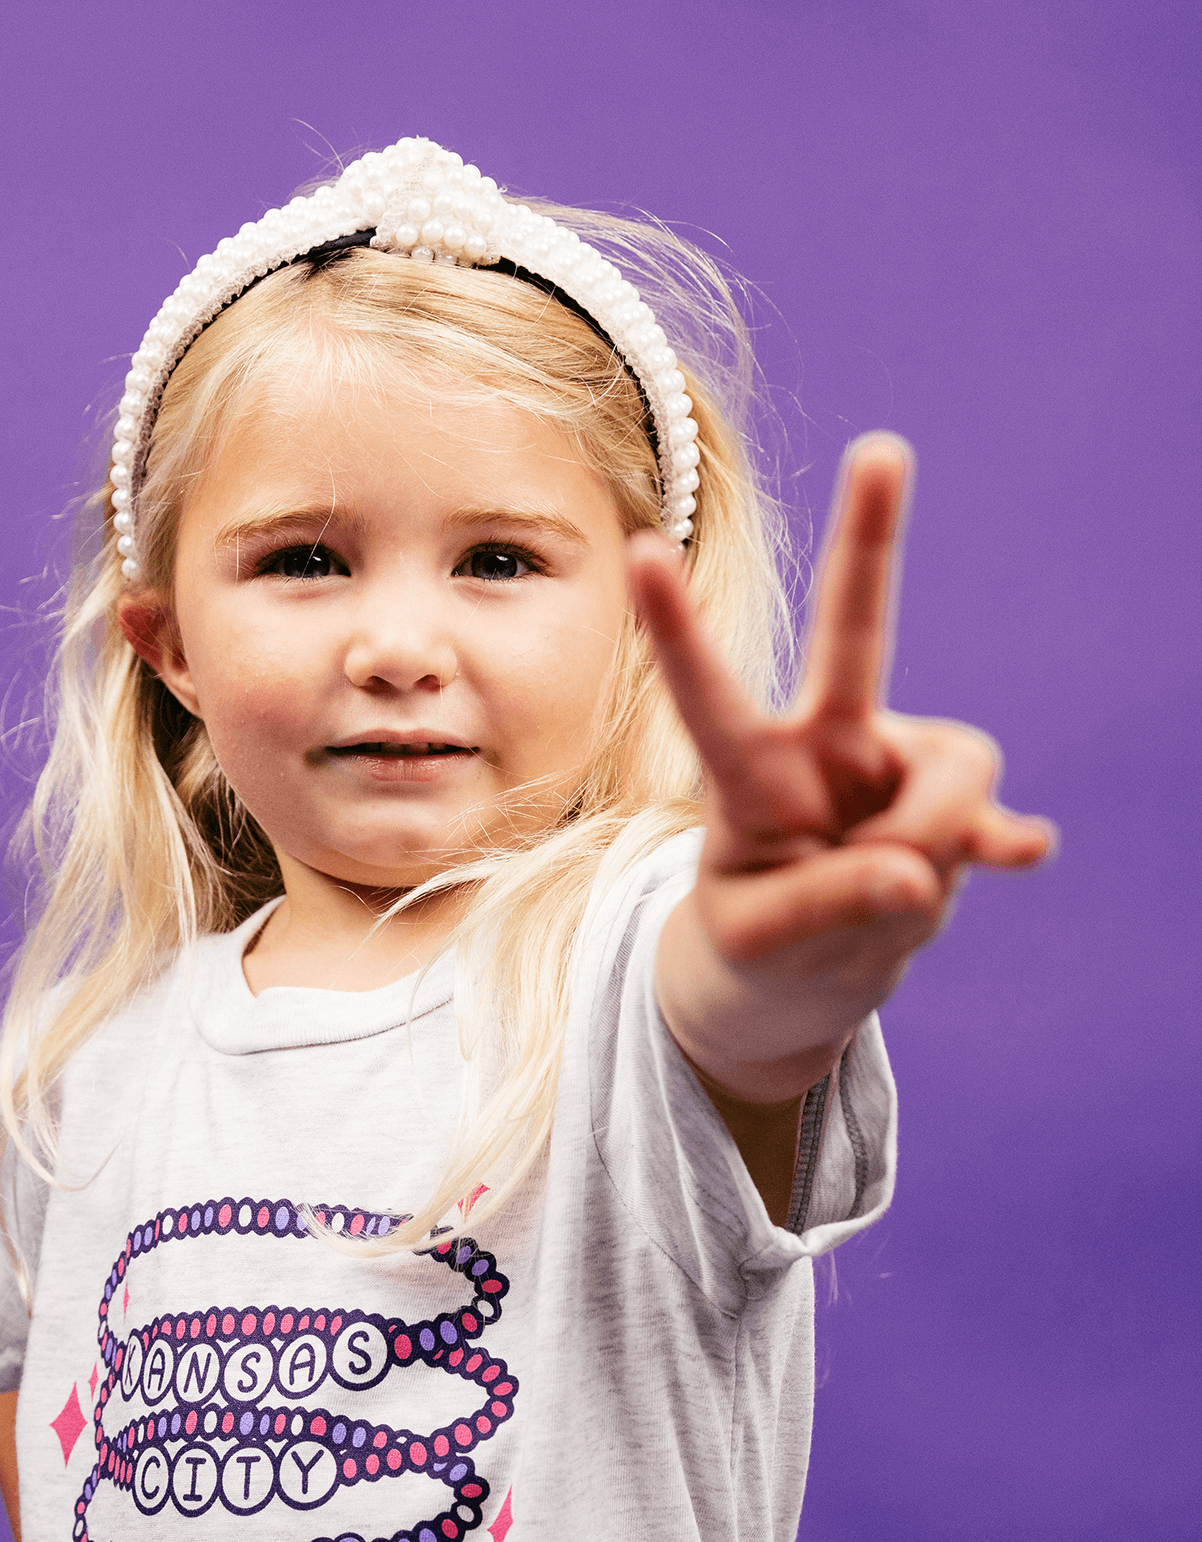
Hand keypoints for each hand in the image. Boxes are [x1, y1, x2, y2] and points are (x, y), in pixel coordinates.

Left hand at [635, 433, 1052, 1100]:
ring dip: (932, 849)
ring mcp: (896, 765)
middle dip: (869, 539)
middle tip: (882, 449)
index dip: (679, 630)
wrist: (810, 973)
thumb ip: (824, 909)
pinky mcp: (955, 803)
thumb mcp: (760, 944)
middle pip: (855, 632)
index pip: (709, 697)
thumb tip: (915, 875)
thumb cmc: (759, 945)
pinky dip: (998, 843)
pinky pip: (994, 816)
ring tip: (888, 903)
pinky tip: (1019, 853)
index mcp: (750, 773)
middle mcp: (826, 745)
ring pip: (954, 774)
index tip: (642, 549)